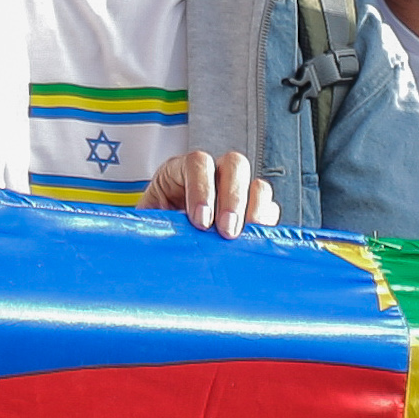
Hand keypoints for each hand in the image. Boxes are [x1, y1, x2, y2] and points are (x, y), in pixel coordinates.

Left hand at [144, 149, 273, 236]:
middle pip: (234, 165)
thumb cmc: (155, 235)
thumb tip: (169, 234)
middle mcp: (212, 175)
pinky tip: (252, 243)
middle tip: (227, 231)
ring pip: (257, 186)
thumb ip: (157, 224)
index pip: (198, 163)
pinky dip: (264, 226)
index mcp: (181, 171)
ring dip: (255, 210)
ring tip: (243, 238)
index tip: (199, 221)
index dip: (201, 189)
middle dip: (233, 198)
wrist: (165, 255)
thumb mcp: (148, 225)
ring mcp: (236, 192)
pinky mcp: (253, 213)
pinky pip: (269, 211)